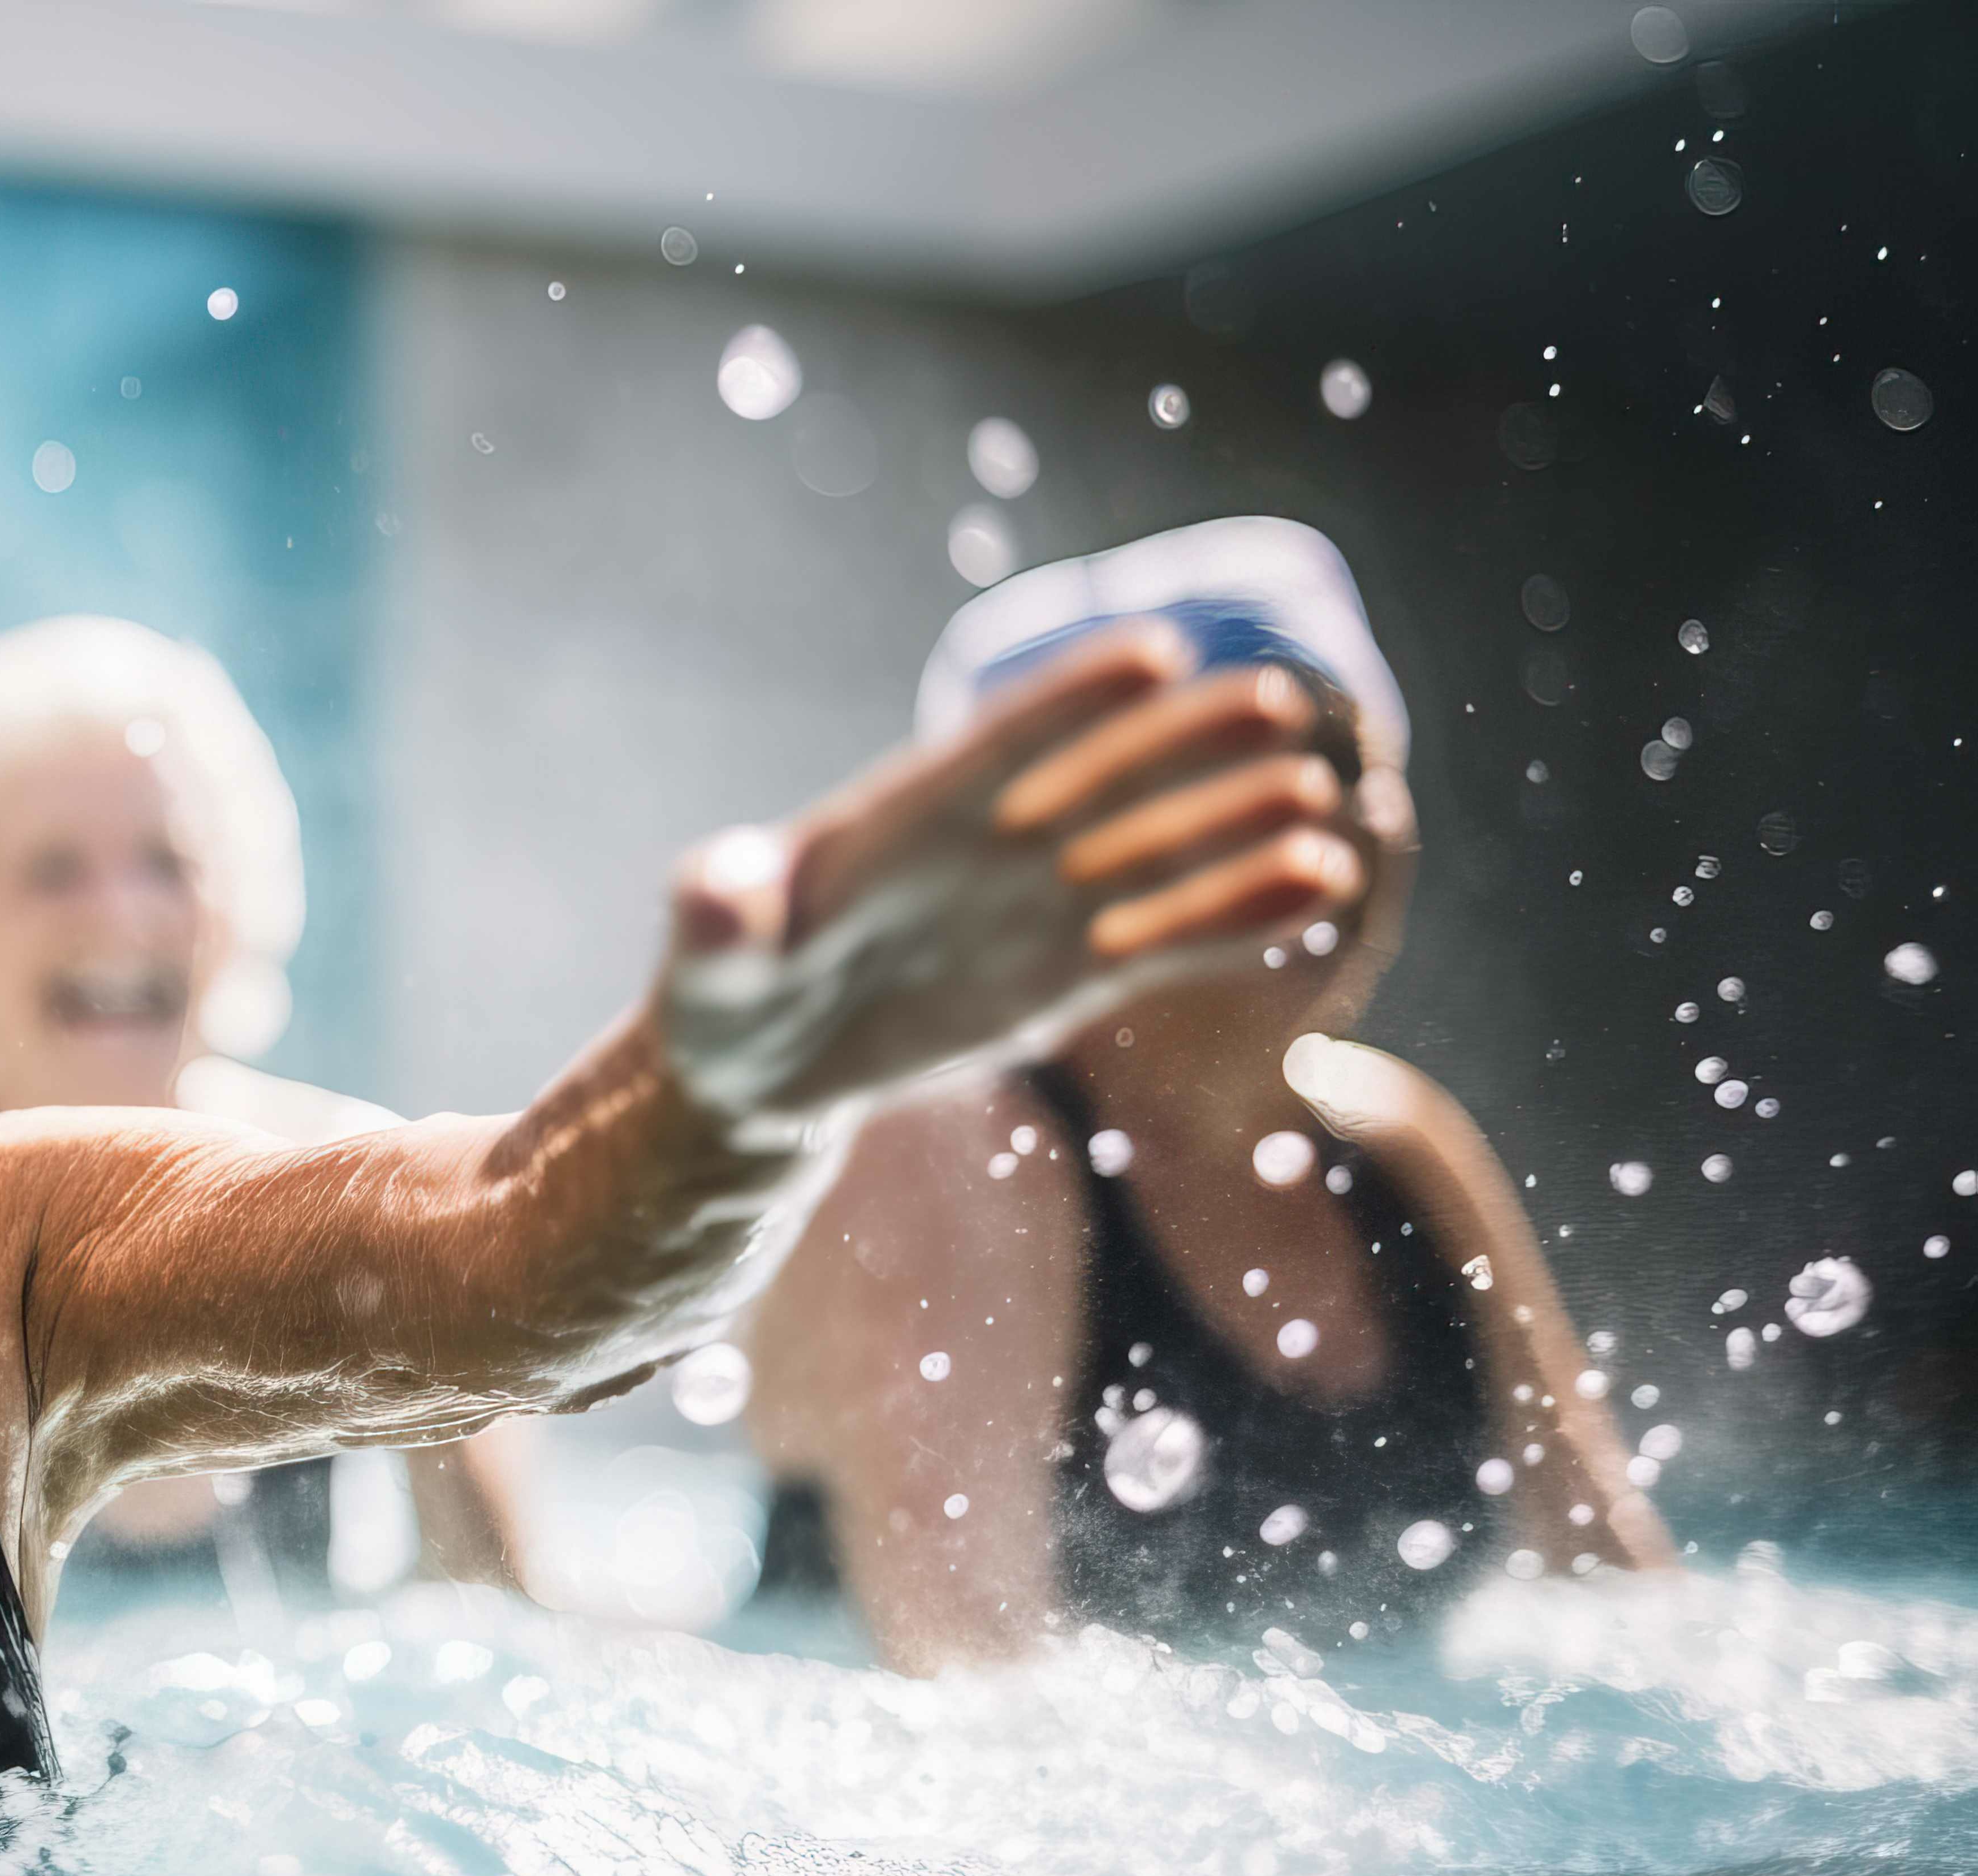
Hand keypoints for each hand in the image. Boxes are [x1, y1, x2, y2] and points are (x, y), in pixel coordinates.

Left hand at [659, 624, 1365, 1124]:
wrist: (762, 1069)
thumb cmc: (723, 998)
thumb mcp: (711, 967)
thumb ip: (720, 920)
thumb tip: (713, 889)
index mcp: (899, 822)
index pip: (995, 747)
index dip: (1067, 703)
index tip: (1153, 651)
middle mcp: (985, 848)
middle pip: (1096, 779)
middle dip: (1182, 742)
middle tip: (1279, 696)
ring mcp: (1033, 907)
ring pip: (1147, 853)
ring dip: (1231, 824)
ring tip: (1319, 794)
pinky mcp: (1064, 971)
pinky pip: (1163, 938)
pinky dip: (1234, 915)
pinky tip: (1315, 884)